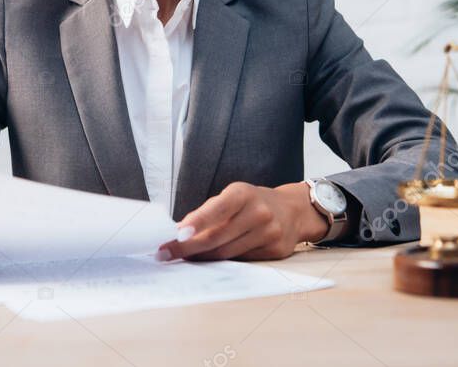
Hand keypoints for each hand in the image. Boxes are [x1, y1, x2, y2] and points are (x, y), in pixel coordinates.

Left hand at [156, 182, 329, 261]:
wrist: (293, 210)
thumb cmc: (252, 202)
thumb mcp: (232, 196)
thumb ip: (209, 212)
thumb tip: (178, 233)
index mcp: (243, 194)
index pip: (217, 209)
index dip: (197, 222)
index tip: (177, 234)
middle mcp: (258, 213)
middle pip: (217, 237)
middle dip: (188, 248)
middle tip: (165, 253)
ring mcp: (269, 233)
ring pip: (227, 254)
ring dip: (201, 258)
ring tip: (182, 258)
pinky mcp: (274, 252)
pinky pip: (240, 262)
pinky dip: (221, 263)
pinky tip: (208, 261)